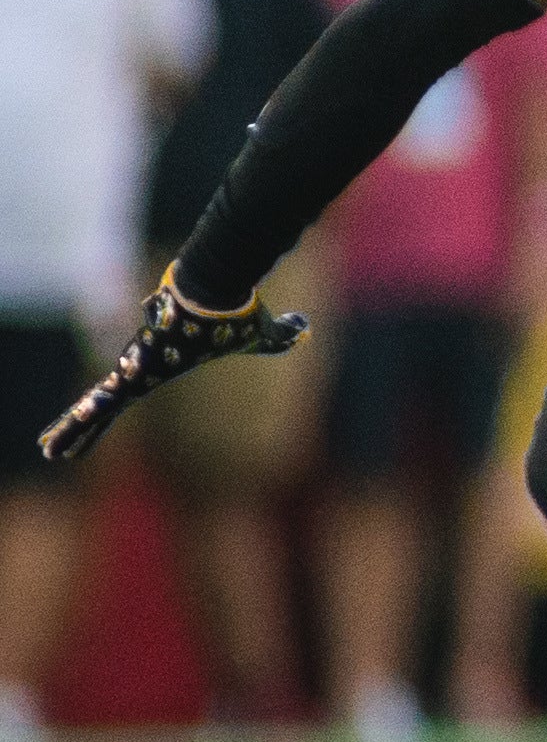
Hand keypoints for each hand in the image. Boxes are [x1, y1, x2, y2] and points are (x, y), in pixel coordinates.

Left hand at [35, 272, 308, 463]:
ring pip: (95, 406)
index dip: (116, 402)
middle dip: (83, 421)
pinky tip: (53, 445)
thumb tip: (304, 329)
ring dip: (70, 430)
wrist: (216, 291)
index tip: (105, 408)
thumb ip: (279, 336)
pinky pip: (96, 409)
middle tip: (55, 443)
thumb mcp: (262, 335)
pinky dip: (75, 428)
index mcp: (164, 363)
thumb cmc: (236, 314)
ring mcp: (132, 369)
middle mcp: (142, 366)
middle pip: (108, 399)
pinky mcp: (130, 374)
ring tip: (47, 450)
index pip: (134, 386)